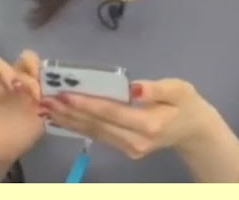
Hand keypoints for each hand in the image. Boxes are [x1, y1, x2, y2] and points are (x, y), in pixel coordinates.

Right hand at [0, 51, 45, 168]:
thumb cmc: (19, 136)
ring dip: (0, 69)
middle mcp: (7, 81)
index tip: (39, 82)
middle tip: (21, 86)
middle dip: (19, 68)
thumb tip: (56, 97)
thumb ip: (47, 109)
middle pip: (12, 60)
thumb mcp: (39, 123)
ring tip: (7, 85)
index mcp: (25, 85)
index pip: (30, 65)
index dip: (35, 67)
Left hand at [42, 79, 220, 159]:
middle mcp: (136, 141)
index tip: (63, 95)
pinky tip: (59, 117)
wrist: (194, 131)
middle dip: (68, 112)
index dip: (86, 104)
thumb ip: (155, 89)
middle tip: (43, 99)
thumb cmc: (186, 104)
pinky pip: (97, 136)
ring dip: (68, 120)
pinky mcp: (125, 150)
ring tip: (45, 107)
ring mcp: (129, 148)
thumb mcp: (179, 90)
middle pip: (97, 125)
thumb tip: (132, 87)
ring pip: (94, 132)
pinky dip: (77, 126)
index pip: (111, 112)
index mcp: (149, 124)